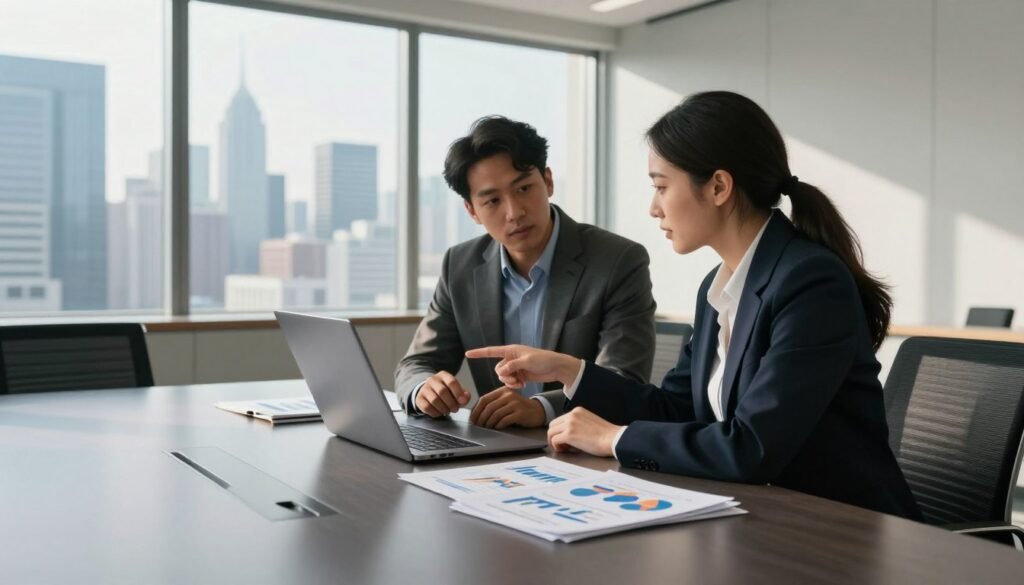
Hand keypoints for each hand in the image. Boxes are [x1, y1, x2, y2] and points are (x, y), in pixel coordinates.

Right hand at [415, 371, 470, 417]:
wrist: (429, 391)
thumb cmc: (446, 391)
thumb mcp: (456, 390)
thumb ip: (464, 394)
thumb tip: (465, 398)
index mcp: (444, 375)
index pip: (451, 382)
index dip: (458, 393)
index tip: (462, 402)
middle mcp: (432, 380)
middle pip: (442, 391)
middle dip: (451, 403)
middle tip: (455, 409)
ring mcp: (424, 389)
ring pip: (434, 400)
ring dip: (444, 408)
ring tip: (448, 411)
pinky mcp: (419, 398)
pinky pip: (427, 407)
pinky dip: (436, 412)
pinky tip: (440, 412)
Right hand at [465, 345, 581, 388]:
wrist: (556, 367)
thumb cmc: (543, 360)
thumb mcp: (526, 361)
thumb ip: (512, 366)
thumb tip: (501, 372)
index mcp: (511, 350)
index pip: (491, 351)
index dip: (479, 353)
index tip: (467, 354)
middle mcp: (511, 358)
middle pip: (498, 369)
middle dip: (504, 376)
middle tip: (515, 379)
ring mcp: (515, 367)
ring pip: (503, 376)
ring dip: (509, 381)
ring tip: (519, 383)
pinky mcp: (520, 375)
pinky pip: (510, 381)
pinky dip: (514, 384)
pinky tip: (523, 384)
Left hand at [470, 386, 545, 428]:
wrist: (537, 411)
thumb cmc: (518, 408)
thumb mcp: (506, 401)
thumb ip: (494, 404)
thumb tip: (476, 415)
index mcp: (502, 391)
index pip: (484, 399)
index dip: (476, 410)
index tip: (472, 419)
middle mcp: (508, 395)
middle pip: (489, 407)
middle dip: (481, 418)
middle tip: (478, 426)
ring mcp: (515, 403)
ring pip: (496, 414)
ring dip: (489, 423)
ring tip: (487, 428)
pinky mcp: (520, 413)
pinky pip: (505, 420)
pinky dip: (498, 425)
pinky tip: (497, 428)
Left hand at [547, 407, 622, 457]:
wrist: (614, 439)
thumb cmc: (606, 435)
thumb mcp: (590, 422)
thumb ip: (578, 424)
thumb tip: (568, 434)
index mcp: (578, 411)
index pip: (560, 419)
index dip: (560, 431)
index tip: (564, 439)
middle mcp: (572, 415)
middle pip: (553, 425)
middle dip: (554, 435)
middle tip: (560, 445)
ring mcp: (570, 424)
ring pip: (551, 432)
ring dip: (554, 441)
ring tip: (563, 448)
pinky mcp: (569, 435)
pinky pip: (554, 440)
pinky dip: (556, 446)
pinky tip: (564, 450)